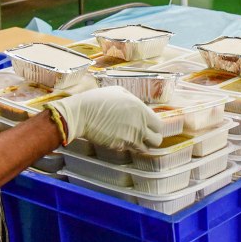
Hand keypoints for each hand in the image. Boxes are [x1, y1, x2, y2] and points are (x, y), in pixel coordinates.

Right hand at [46, 86, 166, 151]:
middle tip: (145, 136)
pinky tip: (119, 139)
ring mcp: (130, 138)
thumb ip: (133, 101)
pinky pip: (129, 150)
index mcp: (141, 110)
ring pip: (144, 149)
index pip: (159, 125)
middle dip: (152, 139)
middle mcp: (139, 126)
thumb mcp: (119, 92)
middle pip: (157, 141)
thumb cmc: (98, 100)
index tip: (150, 127)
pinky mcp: (119, 146)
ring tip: (132, 139)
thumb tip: (139, 107)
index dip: (155, 127)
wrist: (81, 114)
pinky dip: (127, 146)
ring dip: (140, 145)